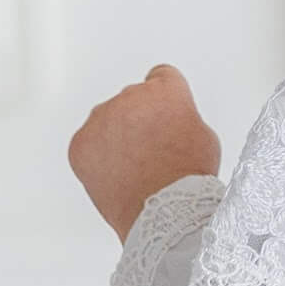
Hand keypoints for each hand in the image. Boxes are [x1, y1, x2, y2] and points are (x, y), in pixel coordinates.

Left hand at [68, 64, 222, 240]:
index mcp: (164, 90)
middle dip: (140, 118)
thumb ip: (183, 118)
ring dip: (117, 135)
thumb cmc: (186, 177)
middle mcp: (129, 97)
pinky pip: (88, 143)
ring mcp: (101, 119)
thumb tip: (172, 123)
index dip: (166, 95)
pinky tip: (117, 172)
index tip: (163, 107)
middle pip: (132, 99)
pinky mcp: (80, 143)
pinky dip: (98, 155)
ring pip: (108, 120)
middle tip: (152, 147)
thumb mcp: (204, 136)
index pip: (161, 76)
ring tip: (134, 166)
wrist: (162, 210)